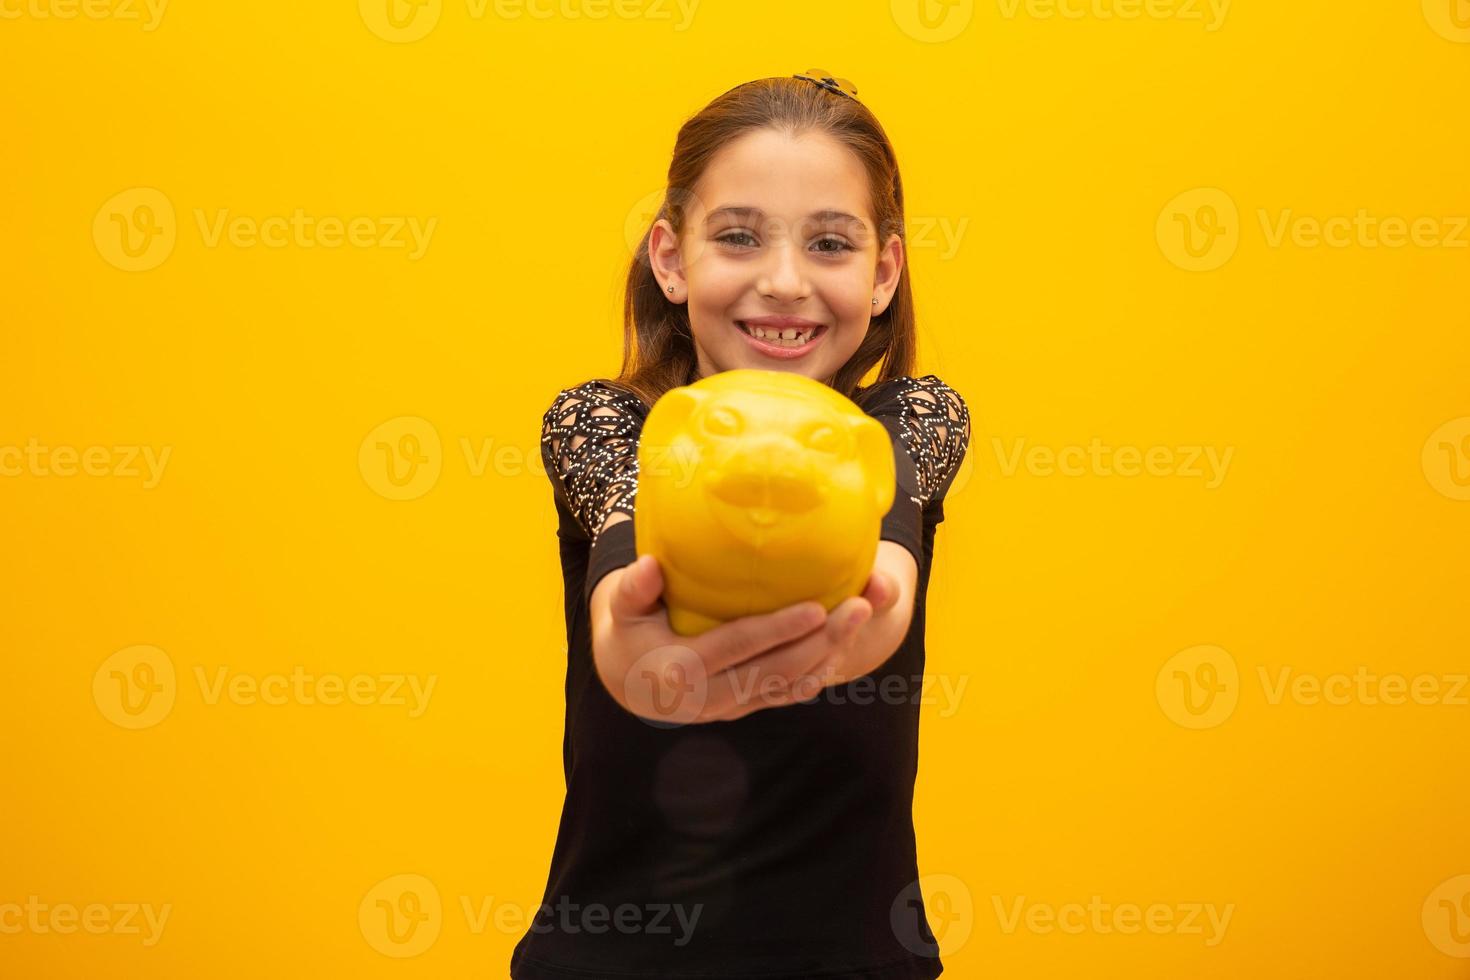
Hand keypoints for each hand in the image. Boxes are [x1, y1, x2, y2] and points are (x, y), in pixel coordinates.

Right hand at [590, 556, 889, 723]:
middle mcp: (710, 696)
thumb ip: (632, 590)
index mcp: (682, 669)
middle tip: (858, 608)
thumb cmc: (631, 632)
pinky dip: (817, 674)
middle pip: (776, 669)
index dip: (779, 630)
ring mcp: (730, 707)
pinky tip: (843, 647)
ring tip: (861, 619)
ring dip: (829, 654)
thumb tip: (648, 564)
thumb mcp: (622, 612)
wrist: (630, 683)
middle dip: (822, 641)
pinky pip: (786, 695)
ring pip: (788, 685)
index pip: (739, 646)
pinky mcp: (743, 709)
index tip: (816, 608)